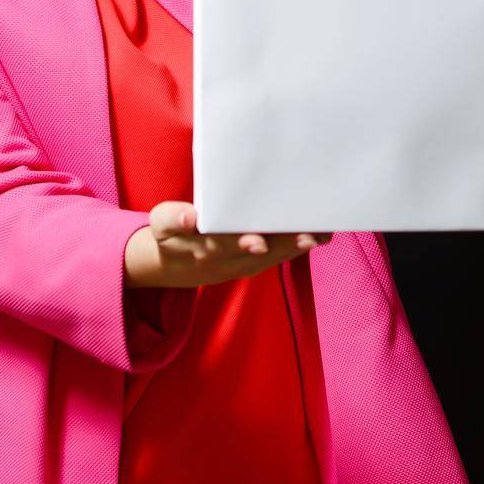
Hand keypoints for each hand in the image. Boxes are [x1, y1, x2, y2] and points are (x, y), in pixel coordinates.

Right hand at [124, 200, 333, 288]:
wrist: (174, 265)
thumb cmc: (171, 235)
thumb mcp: (161, 225)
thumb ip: (172, 218)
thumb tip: (190, 217)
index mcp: (204, 249)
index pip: (226, 246)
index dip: (242, 243)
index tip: (257, 242)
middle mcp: (230, 261)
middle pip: (261, 254)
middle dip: (285, 246)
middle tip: (307, 237)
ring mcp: (245, 264)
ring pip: (276, 256)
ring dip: (298, 246)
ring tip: (322, 234)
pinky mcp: (256, 262)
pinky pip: (281, 254)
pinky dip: (298, 245)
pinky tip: (320, 234)